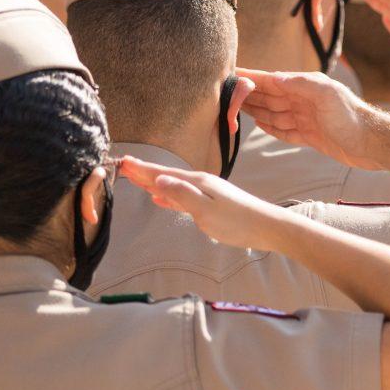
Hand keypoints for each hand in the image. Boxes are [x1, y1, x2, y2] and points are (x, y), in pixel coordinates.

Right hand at [119, 155, 285, 249]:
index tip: (123, 162)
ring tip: (137, 180)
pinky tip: (161, 199)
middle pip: (166, 176)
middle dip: (144, 173)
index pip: (163, 174)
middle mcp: (200, 183)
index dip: (142, 169)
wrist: (266, 226)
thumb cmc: (237, 221)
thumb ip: (182, 195)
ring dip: (154, 183)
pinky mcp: (210, 203)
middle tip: (123, 167)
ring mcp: (206, 192)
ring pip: (173, 185)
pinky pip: (181, 196)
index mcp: (197, 182)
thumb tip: (158, 180)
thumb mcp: (206, 210)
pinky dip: (168, 196)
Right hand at [238, 68, 382, 169]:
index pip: (270, 80)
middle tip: (221, 96)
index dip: (249, 78)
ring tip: (234, 109)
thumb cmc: (352, 116)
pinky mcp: (310, 136)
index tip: (228, 75)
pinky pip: (284, 130)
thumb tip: (273, 79)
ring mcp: (306, 119)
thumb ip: (299, 84)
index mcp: (304, 86)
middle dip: (246, 95)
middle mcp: (303, 101)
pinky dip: (271, 128)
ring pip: (273, 113)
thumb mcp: (326, 94)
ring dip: (255, 111)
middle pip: (268, 97)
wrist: (372, 142)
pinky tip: (260, 125)